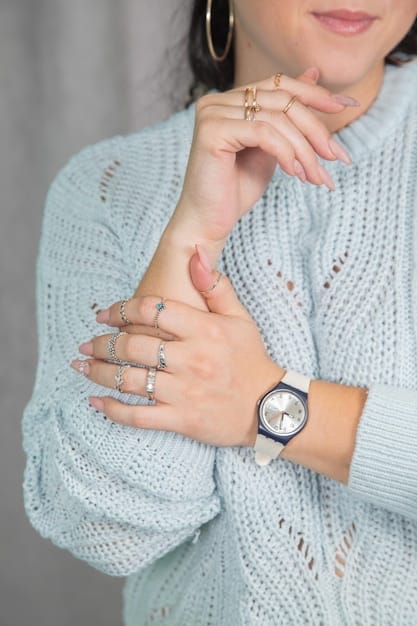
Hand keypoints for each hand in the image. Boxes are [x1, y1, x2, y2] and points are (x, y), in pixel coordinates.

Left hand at [71, 250, 283, 446]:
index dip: (121, 309)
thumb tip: (196, 253)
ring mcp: (184, 391)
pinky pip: (138, 415)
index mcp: (204, 330)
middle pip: (133, 346)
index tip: (104, 315)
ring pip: (129, 380)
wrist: (269, 407)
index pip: (152, 311)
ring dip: (99, 372)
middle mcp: (191, 359)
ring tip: (81, 365)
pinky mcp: (181, 419)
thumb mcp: (240, 318)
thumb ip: (215, 286)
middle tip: (86, 343)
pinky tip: (94, 402)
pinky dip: (112, 409)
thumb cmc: (251, 359)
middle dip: (102, 343)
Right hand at [169, 68, 354, 250]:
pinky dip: (286, 153)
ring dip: (305, 149)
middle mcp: (217, 100)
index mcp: (230, 100)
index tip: (346, 106)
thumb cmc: (236, 190)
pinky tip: (295, 174)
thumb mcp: (273, 147)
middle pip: (283, 100)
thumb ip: (288, 116)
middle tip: (337, 157)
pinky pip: (264, 132)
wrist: (209, 222)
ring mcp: (212, 112)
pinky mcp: (211, 130)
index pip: (280, 84)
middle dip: (316, 130)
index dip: (315, 93)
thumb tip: (315, 74)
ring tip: (316, 177)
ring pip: (277, 118)